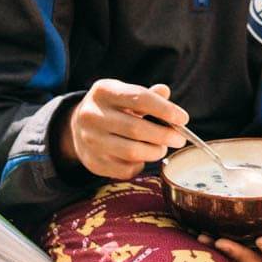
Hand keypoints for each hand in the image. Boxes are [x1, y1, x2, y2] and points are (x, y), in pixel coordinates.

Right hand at [58, 80, 188, 178]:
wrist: (77, 126)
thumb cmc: (113, 107)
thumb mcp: (126, 94)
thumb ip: (147, 95)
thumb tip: (165, 91)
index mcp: (104, 92)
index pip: (139, 99)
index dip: (165, 110)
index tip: (183, 119)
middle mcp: (92, 115)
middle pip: (136, 129)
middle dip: (164, 135)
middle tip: (179, 138)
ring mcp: (90, 141)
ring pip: (132, 152)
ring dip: (155, 151)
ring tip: (162, 147)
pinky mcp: (93, 162)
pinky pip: (125, 169)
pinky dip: (141, 164)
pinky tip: (143, 157)